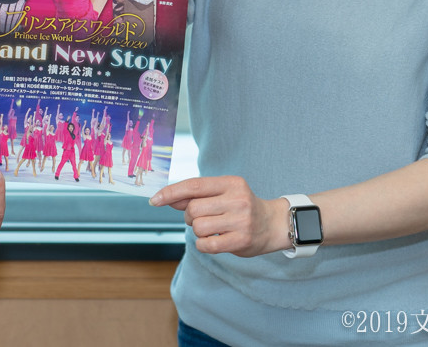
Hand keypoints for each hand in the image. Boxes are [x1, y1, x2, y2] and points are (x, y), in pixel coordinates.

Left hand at [150, 175, 282, 256]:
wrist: (273, 224)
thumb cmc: (241, 207)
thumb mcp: (222, 194)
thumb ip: (197, 195)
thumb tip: (168, 198)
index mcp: (231, 183)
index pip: (193, 185)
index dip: (170, 192)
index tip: (154, 200)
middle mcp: (237, 199)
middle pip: (193, 209)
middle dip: (189, 217)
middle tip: (202, 218)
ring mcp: (241, 220)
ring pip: (198, 227)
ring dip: (198, 231)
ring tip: (212, 229)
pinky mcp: (241, 240)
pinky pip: (207, 244)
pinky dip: (203, 244)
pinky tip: (213, 241)